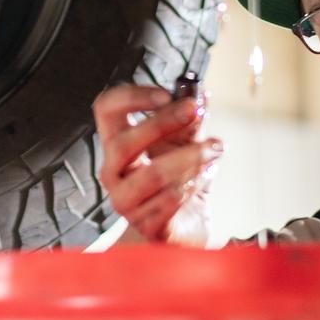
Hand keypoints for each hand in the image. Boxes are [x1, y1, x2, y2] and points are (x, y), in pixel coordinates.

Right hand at [92, 84, 223, 244]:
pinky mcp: (145, 225)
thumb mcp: (186, 144)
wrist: (185, 225)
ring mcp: (125, 201)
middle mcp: (112, 172)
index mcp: (116, 144)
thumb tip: (200, 94)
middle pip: (124, 143)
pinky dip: (193, 184)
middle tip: (196, 113)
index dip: (132, 97)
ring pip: (152, 174)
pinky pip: (169, 201)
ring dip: (189, 157)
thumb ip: (190, 120)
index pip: (105, 110)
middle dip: (164, 123)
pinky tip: (205, 177)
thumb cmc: (178, 179)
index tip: (166, 94)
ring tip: (213, 150)